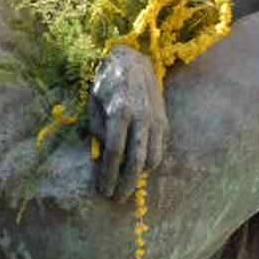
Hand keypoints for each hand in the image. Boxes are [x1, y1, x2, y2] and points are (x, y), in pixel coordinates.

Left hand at [85, 45, 167, 201]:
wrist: (132, 61)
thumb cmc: (106, 83)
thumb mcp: (93, 103)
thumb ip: (97, 129)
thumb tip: (101, 156)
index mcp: (120, 110)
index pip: (114, 152)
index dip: (108, 175)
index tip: (102, 190)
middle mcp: (141, 116)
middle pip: (136, 161)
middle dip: (126, 184)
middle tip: (116, 198)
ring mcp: (156, 118)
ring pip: (152, 159)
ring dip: (139, 175)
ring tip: (125, 181)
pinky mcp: (164, 120)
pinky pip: (159, 149)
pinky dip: (149, 161)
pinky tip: (136, 165)